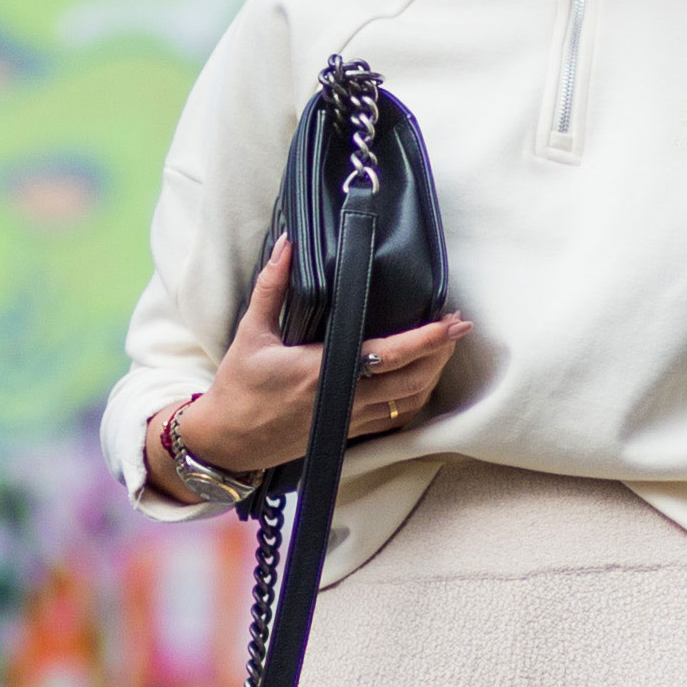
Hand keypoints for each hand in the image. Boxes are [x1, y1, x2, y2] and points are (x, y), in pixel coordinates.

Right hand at [170, 239, 469, 477]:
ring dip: (432, 375)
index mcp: (322, 371)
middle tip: (458, 327)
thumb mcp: (252, 332)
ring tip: (444, 348)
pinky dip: (414, 399)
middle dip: (441, 353)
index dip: (426, 339)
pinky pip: (394, 420)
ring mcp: (348, 421)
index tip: (450, 321)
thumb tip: (288, 244)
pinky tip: (421, 381)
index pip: (388, 354)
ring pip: (409, 403)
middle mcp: (342, 400)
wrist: (227, 441)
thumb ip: (272, 286)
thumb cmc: (238, 387)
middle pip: (413, 381)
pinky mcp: (347, 434)